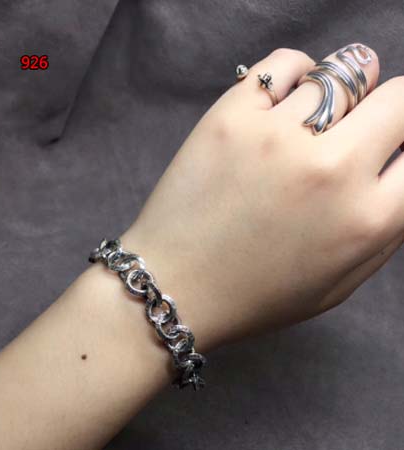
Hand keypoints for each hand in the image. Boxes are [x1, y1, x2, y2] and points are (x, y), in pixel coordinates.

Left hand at [121, 44, 403, 351]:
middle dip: (390, 110)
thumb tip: (399, 167)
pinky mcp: (230, 115)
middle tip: (364, 126)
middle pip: (398, 98)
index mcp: (366, 219)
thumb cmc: (257, 294)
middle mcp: (329, 169)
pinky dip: (298, 73)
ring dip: (339, 95)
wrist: (177, 285)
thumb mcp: (339, 283)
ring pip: (340, 77)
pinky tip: (285, 101)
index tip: (389, 149)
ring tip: (313, 121)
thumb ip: (384, 227)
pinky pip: (286, 63)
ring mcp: (276, 136)